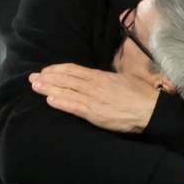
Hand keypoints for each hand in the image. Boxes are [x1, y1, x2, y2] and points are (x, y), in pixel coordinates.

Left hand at [30, 63, 158, 132]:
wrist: (151, 109)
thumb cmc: (141, 94)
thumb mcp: (123, 79)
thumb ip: (108, 79)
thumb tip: (99, 78)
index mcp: (101, 76)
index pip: (74, 70)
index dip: (58, 70)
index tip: (46, 70)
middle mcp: (95, 85)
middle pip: (67, 78)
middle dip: (48, 77)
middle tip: (32, 77)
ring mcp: (94, 99)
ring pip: (67, 90)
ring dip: (49, 88)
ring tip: (35, 86)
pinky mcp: (96, 113)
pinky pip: (75, 106)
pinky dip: (62, 102)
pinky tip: (50, 100)